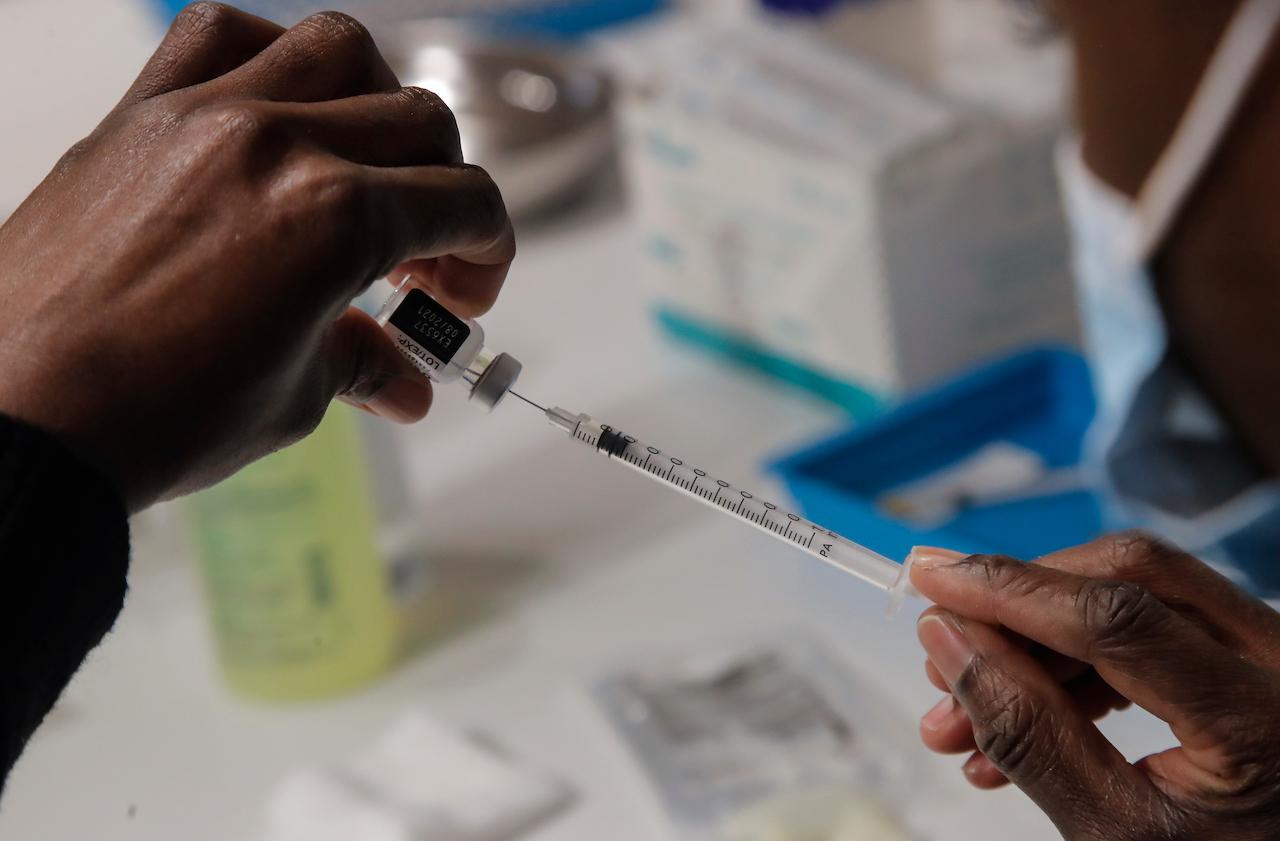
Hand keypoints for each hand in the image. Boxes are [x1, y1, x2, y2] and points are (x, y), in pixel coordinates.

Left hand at [0, 3, 514, 510]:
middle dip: (449, 190)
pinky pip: (218, 34)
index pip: (465, 202)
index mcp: (334, 218)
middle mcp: (279, 144)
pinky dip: (268, 56)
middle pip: (420, 122)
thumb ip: (362, 364)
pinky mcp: (140, 115)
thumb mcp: (294, 399)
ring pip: (337, 48)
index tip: (468, 291)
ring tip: (365, 164)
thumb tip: (403, 381)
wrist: (20, 420)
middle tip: (424, 258)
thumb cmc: (151, 419)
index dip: (491, 251)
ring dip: (378, 102)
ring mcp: (205, 115)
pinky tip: (277, 111)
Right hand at [909, 533, 1279, 839]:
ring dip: (1035, 648)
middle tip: (942, 659)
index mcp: (1260, 717)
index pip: (1118, 618)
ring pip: (1133, 596)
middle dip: (1017, 612)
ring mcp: (1271, 650)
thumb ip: (1029, 736)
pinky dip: (1076, 662)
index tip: (929, 578)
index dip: (1010, 590)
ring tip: (965, 719)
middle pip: (1128, 578)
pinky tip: (1023, 712)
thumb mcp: (1112, 831)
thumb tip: (946, 639)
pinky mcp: (1249, 654)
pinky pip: (1153, 625)